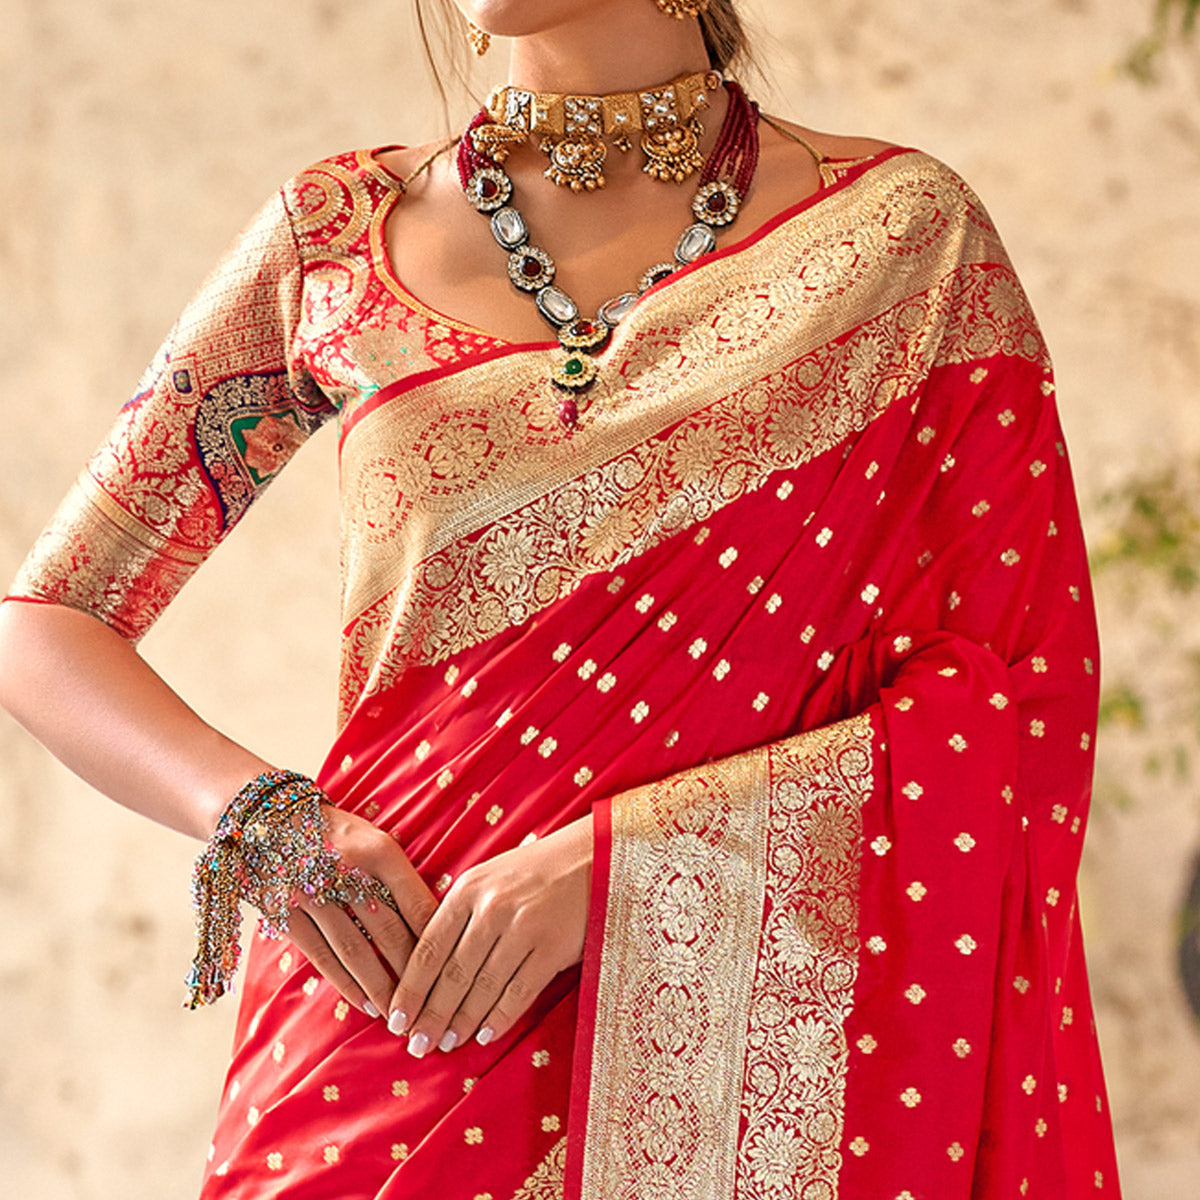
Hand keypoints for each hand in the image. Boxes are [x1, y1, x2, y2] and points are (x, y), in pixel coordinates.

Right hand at [284, 805, 437, 1018]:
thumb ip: (400, 879)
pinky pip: (322, 956)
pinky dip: (347, 984)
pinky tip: (366, 1003)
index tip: (453, 971)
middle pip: (389, 932)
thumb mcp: (374, 841)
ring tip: (401, 1014)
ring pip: (356, 951)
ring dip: (381, 988)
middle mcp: (347, 871)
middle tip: (432, 1006)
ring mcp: (313, 893)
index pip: (416, 904)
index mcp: (379, 851)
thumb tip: (437, 925)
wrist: (271, 817)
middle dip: (412, 974)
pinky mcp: (286, 913)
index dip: (436, 941)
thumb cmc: (338, 834)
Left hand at [388, 813, 592, 1055]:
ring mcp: (523, 928)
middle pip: (451, 974)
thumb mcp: (491, 877)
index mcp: (469, 889)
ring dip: (461, 1022)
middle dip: (430, 1015)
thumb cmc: (538, 870)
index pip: (428, 948)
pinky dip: (499, 1018)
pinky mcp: (552, 948)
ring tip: (447, 1044)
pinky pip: (518, 992)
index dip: (410, 989)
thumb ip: (460, 913)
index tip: (395, 1019)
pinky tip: (485, 1035)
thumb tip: (428, 965)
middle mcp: (491, 908)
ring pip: (482, 988)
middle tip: (415, 1044)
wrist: (595, 856)